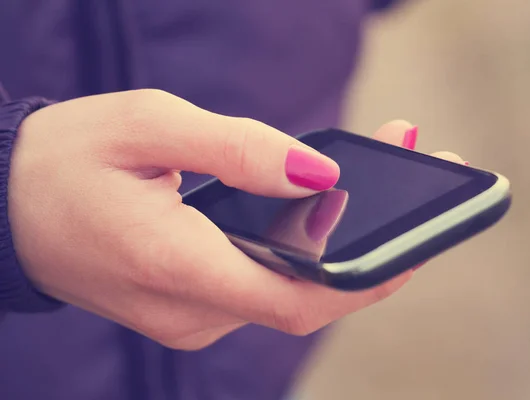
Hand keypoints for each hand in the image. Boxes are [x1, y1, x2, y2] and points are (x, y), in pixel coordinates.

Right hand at [9, 90, 462, 349]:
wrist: (9, 203)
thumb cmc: (68, 158)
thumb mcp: (149, 124)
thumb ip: (238, 150)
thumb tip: (319, 173)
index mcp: (176, 268)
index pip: (298, 300)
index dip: (367, 277)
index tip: (420, 240)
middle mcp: (191, 312)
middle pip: (306, 295)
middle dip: (369, 243)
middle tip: (416, 174)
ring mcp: (192, 317)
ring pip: (287, 290)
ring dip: (335, 240)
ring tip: (375, 173)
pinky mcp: (193, 306)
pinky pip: (263, 285)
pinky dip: (299, 249)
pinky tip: (317, 204)